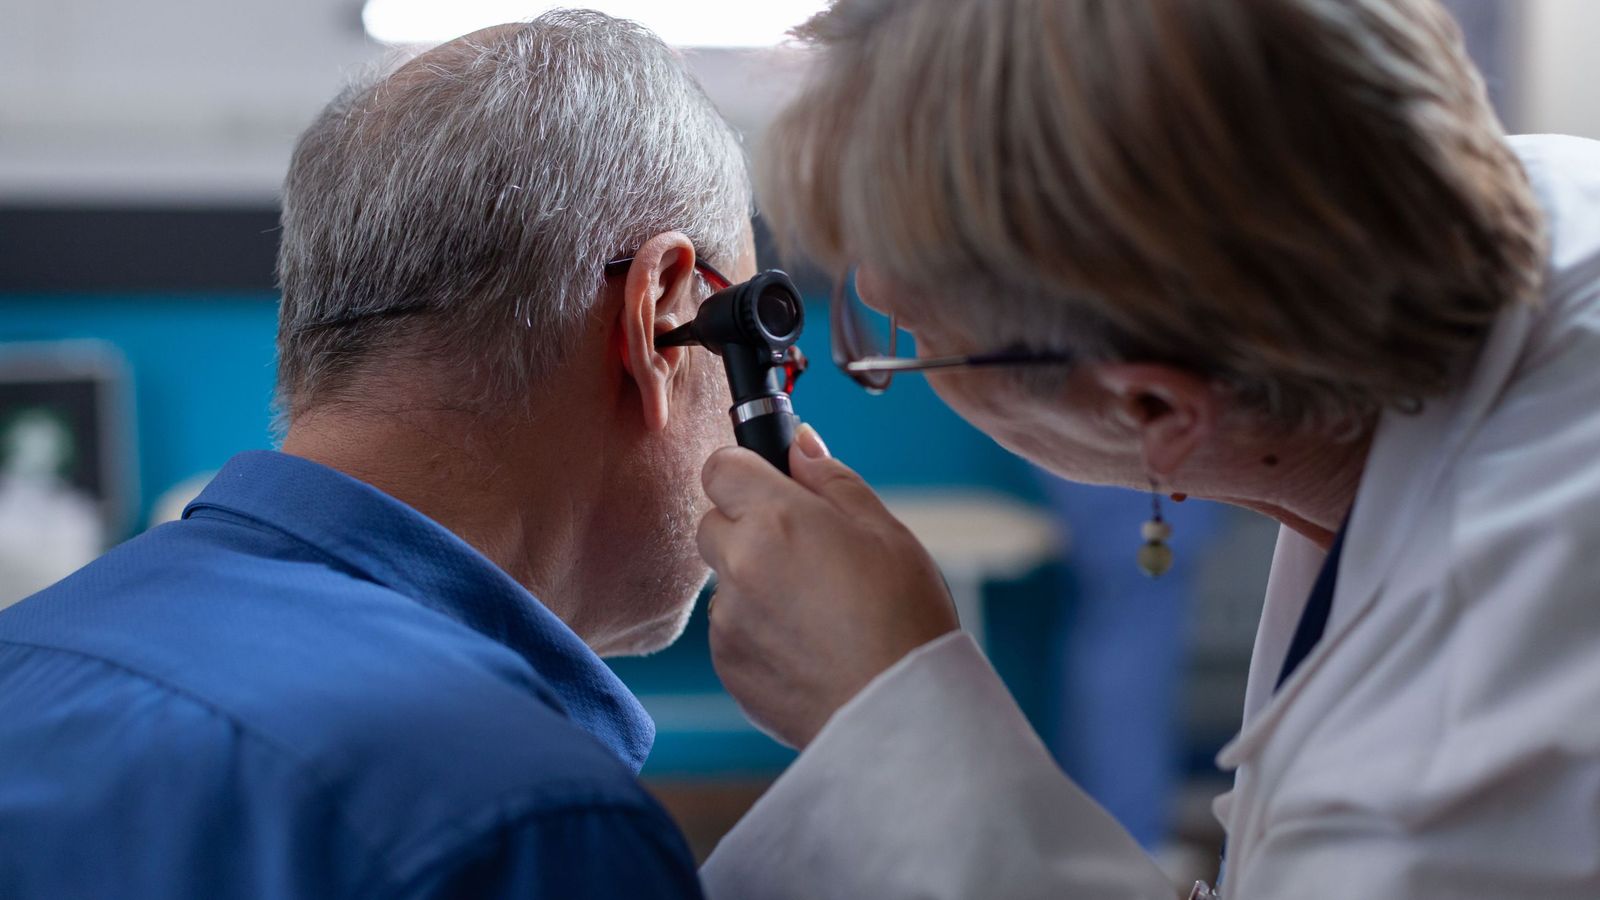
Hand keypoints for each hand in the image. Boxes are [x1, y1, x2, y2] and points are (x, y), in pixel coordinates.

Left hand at [698, 425, 959, 747]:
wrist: (899, 712)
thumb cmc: (904, 617)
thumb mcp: (884, 530)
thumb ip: (831, 479)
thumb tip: (799, 445)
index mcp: (775, 519)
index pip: (721, 466)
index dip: (747, 471)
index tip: (773, 484)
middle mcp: (739, 565)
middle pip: (713, 522)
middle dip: (748, 525)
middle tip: (805, 550)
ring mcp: (728, 620)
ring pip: (724, 580)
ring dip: (753, 581)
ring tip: (816, 608)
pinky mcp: (727, 665)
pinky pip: (730, 629)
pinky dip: (757, 629)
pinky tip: (808, 644)